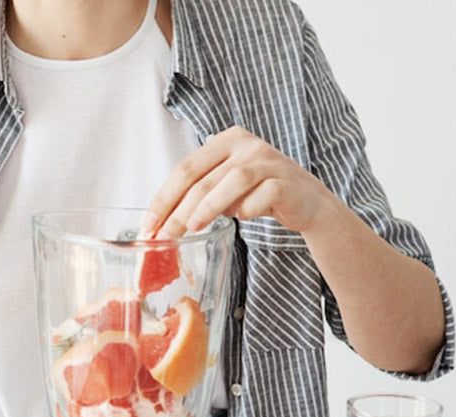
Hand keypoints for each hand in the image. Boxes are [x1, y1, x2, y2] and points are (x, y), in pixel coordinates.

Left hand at [144, 126, 332, 237]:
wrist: (306, 201)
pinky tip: (241, 218)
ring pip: (233, 181)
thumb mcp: (224, 189)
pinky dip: (249, 208)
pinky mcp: (286, 182)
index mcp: (225, 141)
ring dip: (209, 206)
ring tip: (192, 228)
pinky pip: (263, 195)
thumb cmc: (259, 195)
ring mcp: (268, 161)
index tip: (149, 224)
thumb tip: (163, 224)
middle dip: (179, 209)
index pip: (186, 168)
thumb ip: (199, 195)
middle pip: (204, 177)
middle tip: (164, 236)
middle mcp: (246, 145)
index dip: (164, 197)